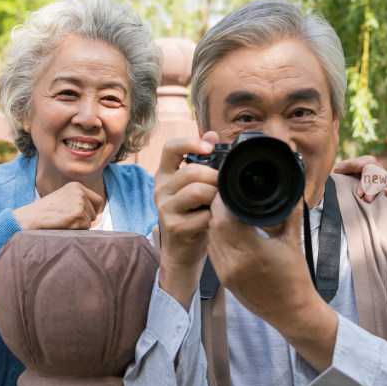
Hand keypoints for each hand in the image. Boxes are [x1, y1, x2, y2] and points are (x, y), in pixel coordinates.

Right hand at [13, 182, 102, 229]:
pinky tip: (63, 226)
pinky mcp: (78, 215)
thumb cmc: (44, 212)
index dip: (92, 210)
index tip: (83, 216)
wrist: (29, 218)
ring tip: (62, 222)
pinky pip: (85, 229)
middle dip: (84, 220)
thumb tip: (96, 214)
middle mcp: (80, 192)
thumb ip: (77, 201)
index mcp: (76, 186)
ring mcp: (79, 203)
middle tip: (67, 221)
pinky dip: (76, 231)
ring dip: (78, 226)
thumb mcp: (62, 199)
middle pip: (94, 213)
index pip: (97, 200)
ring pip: (90, 222)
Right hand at [154, 131, 219, 308]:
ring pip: (198, 192)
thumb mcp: (193, 186)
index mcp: (165, 174)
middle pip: (191, 171)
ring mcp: (165, 209)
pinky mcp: (175, 227)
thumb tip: (213, 134)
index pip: (171, 148)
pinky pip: (203, 215)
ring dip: (217, 196)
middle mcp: (160, 189)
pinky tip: (216, 220)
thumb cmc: (192, 214)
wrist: (182, 251)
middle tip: (226, 186)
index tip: (210, 148)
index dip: (191, 143)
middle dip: (215, 177)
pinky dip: (216, 217)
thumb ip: (201, 160)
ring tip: (221, 202)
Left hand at [206, 194, 337, 370]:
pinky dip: (217, 238)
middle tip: (227, 197)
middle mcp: (235, 264)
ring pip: (211, 238)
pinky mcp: (223, 280)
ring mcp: (226, 274)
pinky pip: (213, 251)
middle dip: (217, 209)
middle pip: (214, 226)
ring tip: (227, 212)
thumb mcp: (294, 242)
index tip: (229, 191)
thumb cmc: (295, 279)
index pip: (224, 219)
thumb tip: (291, 189)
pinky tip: (227, 231)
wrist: (291, 312)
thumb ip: (289, 213)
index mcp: (253, 253)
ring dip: (215, 223)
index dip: (222, 202)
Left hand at [333, 156, 386, 200]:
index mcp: (366, 161)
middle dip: (374, 187)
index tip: (359, 194)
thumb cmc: (342, 176)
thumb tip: (361, 165)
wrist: (344, 180)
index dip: (364, 181)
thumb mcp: (341, 170)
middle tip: (368, 200)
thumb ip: (348, 166)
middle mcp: (377, 167)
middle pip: (380, 174)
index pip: (368, 168)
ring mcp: (385, 174)